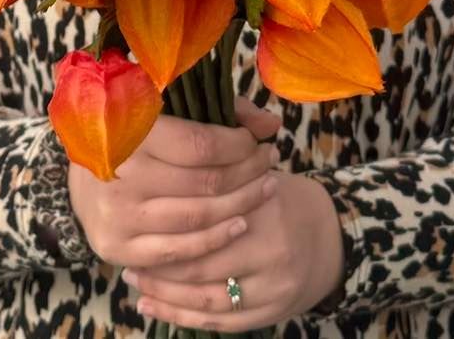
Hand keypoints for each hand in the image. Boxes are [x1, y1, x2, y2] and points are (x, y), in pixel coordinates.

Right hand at [68, 115, 277, 271]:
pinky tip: (239, 224)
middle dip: (247, 173)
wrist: (80, 173)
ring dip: (241, 206)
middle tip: (268, 164)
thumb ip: (220, 110)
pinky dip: (215, 240)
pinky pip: (179, 251)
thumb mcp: (167, 107)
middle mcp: (119, 174)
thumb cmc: (131, 133)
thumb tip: (270, 124)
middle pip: (205, 184)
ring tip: (264, 190)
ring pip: (197, 219)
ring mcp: (117, 214)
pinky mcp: (116, 246)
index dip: (239, 145)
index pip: (201, 145)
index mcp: (127, 131)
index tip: (258, 141)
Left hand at [122, 101, 344, 331]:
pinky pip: (221, 322)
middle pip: (202, 261)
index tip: (135, 217)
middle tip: (127, 258)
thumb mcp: (252, 168)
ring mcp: (274, 284)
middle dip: (159, 263)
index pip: (204, 217)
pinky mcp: (272, 311)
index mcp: (263, 205)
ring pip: (207, 298)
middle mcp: (272, 247)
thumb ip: (216, 158)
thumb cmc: (273, 196)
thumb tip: (163, 133)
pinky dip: (183, 317)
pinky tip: (154, 306)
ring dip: (165, 294)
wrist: (327, 236)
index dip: (164, 221)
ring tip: (135, 282)